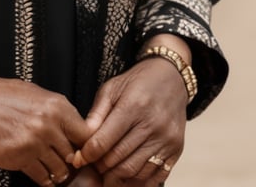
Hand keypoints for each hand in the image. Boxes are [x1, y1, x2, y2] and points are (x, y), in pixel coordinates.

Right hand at [0, 64, 90, 185]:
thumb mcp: (31, 93)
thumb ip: (55, 111)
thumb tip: (73, 129)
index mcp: (55, 104)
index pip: (86, 134)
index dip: (83, 145)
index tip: (78, 149)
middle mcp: (48, 124)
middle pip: (73, 155)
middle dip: (69, 161)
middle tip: (63, 161)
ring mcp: (33, 143)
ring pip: (59, 170)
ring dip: (55, 171)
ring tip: (47, 165)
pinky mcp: (17, 159)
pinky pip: (41, 178)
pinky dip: (41, 178)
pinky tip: (35, 169)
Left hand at [71, 59, 186, 185]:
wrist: (172, 78)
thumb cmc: (137, 82)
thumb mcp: (112, 88)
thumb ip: (97, 113)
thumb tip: (82, 138)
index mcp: (133, 106)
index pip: (105, 140)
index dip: (89, 154)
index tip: (79, 159)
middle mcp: (152, 124)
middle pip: (119, 159)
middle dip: (101, 168)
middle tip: (91, 168)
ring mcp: (166, 139)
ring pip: (136, 171)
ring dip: (117, 178)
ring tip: (106, 175)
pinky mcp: (176, 150)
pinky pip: (155, 177)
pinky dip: (139, 183)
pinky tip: (126, 179)